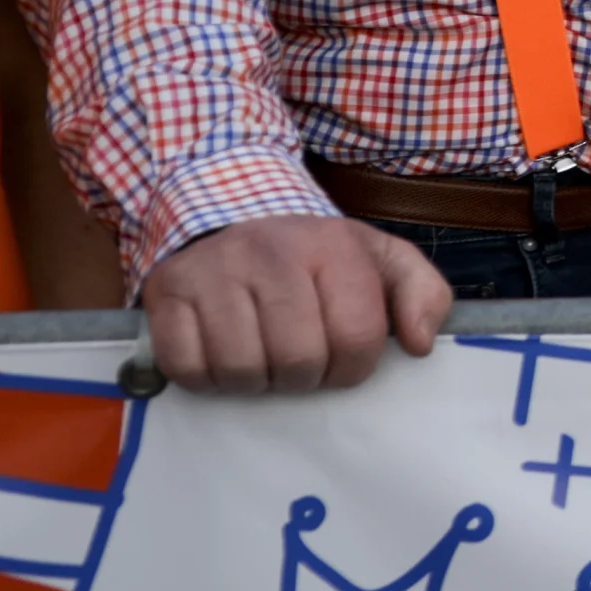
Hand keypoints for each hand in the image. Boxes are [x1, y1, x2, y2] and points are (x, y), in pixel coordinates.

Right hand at [144, 215, 450, 393]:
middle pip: (298, 360)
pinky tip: (222, 354)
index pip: (357, 337)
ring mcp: (212, 270)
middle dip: (304, 376)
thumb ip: (424, 295)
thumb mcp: (382, 259)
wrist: (230, 210)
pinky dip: (206, 377)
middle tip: (299, 360)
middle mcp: (270, 252)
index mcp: (332, 245)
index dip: (353, 367)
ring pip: (241, 369)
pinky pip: (187, 367)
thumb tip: (421, 344)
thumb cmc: (314, 254)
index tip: (342, 359)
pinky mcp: (166, 292)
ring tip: (263, 356)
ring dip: (255, 380)